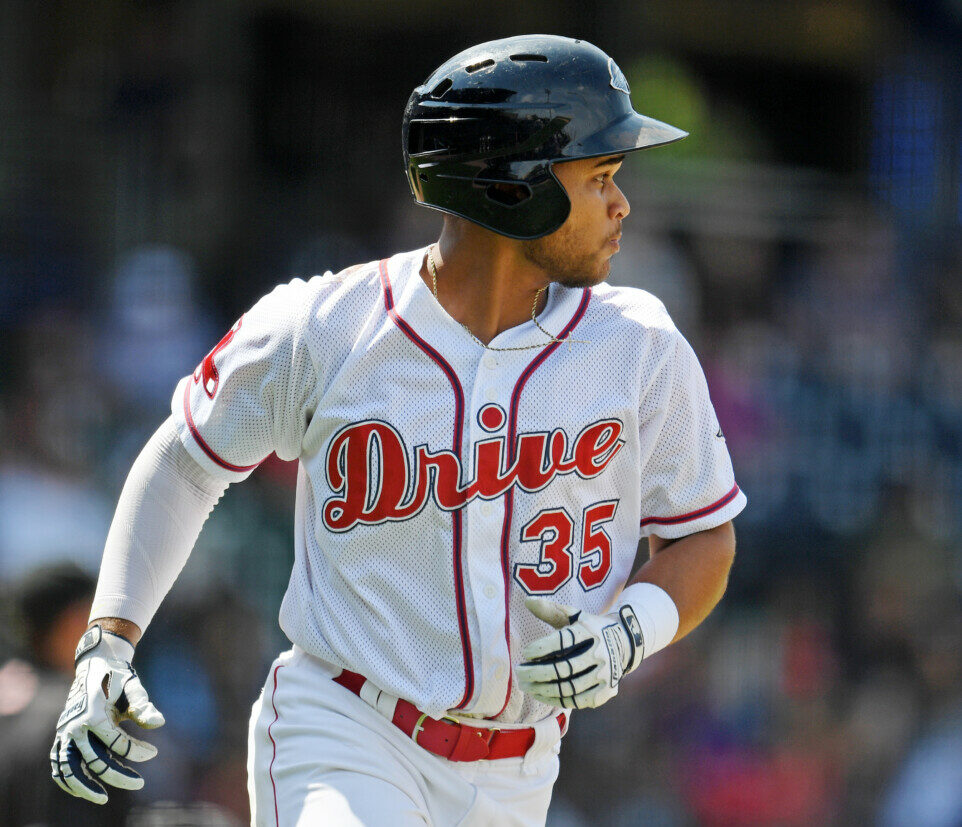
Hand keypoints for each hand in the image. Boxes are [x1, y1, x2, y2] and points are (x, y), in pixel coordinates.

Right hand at [50, 625, 164, 803]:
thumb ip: (144, 705)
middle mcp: (76, 726)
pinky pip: (58, 764)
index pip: (117, 744)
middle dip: (119, 775)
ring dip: (84, 787)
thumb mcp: (133, 687)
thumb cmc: (117, 676)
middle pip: (95, 761)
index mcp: (94, 713)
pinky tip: (82, 790)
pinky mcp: (61, 735)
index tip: (154, 752)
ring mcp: (65, 732)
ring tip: (102, 799)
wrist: (94, 663)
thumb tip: (160, 723)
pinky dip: (66, 780)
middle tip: (140, 783)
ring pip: (69, 769)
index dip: (137, 751)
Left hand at [517, 596, 643, 709]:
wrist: (625, 642)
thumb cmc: (589, 628)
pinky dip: (556, 700)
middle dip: (537, 673)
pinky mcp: (606, 691)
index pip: (563, 641)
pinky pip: (577, 700)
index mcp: (590, 631)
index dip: (542, 648)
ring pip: (569, 687)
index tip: (525, 653)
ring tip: (525, 686)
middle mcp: (599, 653)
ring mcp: (605, 674)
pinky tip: (540, 695)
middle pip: (564, 668)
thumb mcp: (574, 615)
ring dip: (543, 689)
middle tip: (519, 673)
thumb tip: (527, 601)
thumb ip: (550, 609)